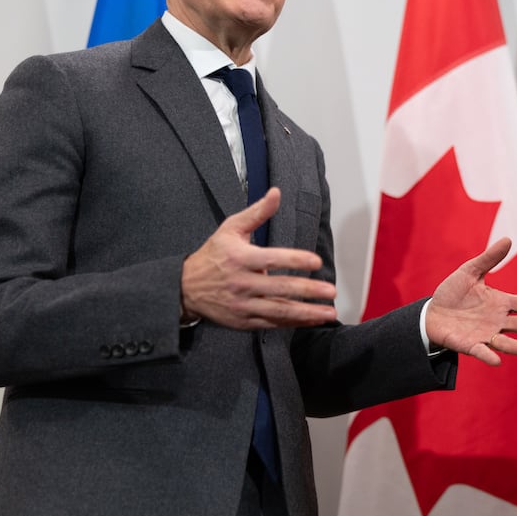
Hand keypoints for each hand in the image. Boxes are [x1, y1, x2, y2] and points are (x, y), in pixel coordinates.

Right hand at [180, 188, 338, 329]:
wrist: (185, 288)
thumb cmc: (213, 255)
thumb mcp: (230, 228)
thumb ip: (257, 212)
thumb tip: (276, 192)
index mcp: (240, 258)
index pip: (272, 259)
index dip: (295, 260)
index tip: (316, 261)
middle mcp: (242, 283)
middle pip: (280, 288)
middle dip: (308, 290)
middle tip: (330, 290)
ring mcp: (243, 304)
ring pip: (279, 310)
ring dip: (307, 312)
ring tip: (328, 313)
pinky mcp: (244, 321)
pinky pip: (273, 323)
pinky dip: (294, 323)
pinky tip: (311, 320)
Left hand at [424, 237, 516, 364]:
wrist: (431, 313)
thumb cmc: (452, 293)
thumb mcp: (470, 272)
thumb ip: (489, 259)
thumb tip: (507, 239)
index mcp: (500, 303)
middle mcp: (497, 320)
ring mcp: (484, 334)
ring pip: (505, 341)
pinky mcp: (469, 345)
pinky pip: (481, 351)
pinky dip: (488, 356)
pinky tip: (496, 361)